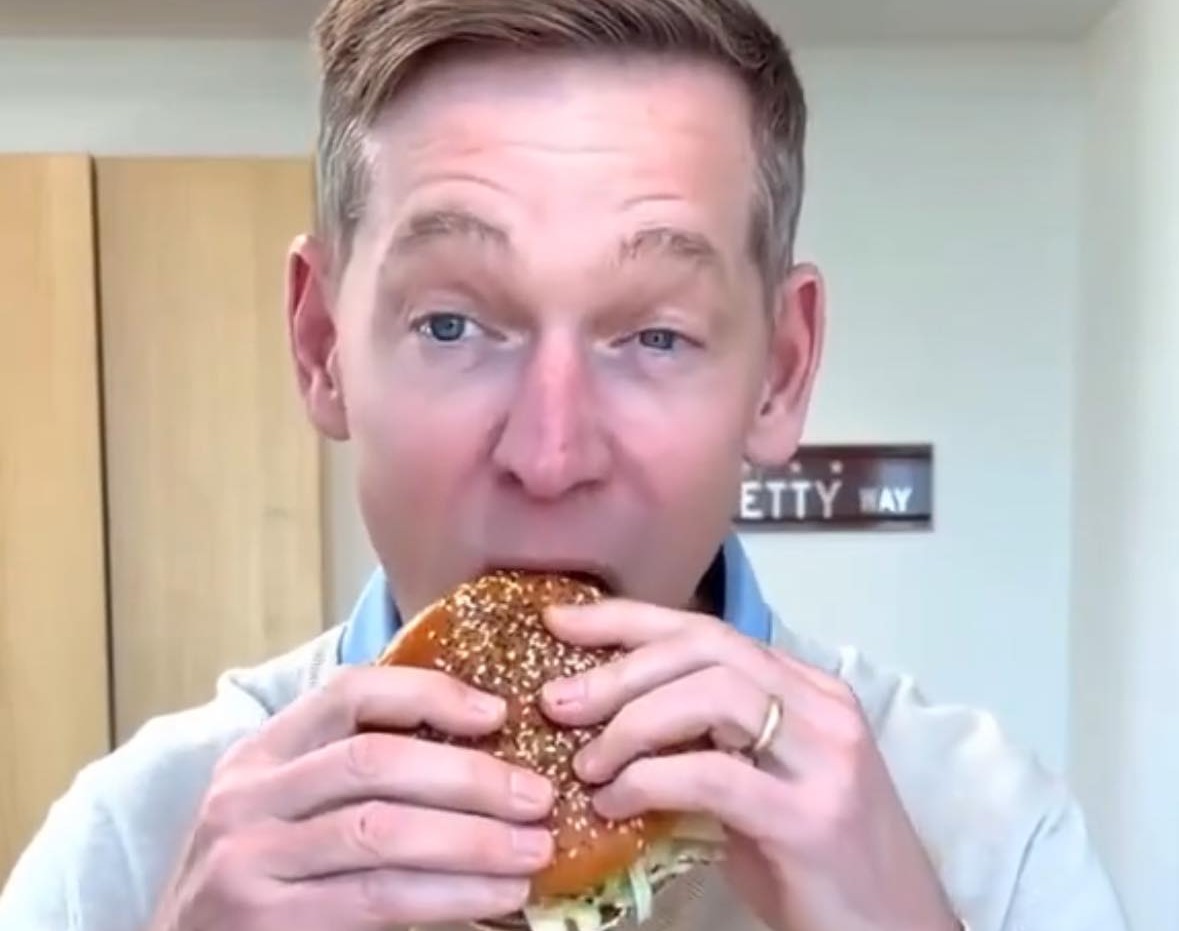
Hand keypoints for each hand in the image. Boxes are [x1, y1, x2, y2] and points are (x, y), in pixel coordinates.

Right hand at [148, 665, 555, 930]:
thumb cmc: (262, 877)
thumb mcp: (289, 808)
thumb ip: (356, 777)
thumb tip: (484, 754)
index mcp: (261, 753)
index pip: (349, 692)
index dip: (429, 693)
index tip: (496, 711)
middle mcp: (246, 798)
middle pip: (375, 761)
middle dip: (469, 776)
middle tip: (537, 795)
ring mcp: (249, 861)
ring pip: (383, 833)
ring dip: (473, 841)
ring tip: (534, 851)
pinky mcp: (268, 922)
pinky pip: (378, 899)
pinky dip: (448, 896)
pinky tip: (494, 898)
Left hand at [539, 600, 960, 930]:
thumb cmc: (816, 863)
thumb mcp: (758, 785)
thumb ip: (704, 744)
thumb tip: (603, 723)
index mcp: (808, 688)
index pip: (707, 629)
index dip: (627, 619)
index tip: (562, 621)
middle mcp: (822, 707)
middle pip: (705, 648)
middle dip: (619, 667)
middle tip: (557, 702)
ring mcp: (823, 758)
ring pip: (711, 694)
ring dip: (630, 723)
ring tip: (586, 764)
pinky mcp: (810, 817)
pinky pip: (710, 775)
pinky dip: (647, 781)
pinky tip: (613, 804)